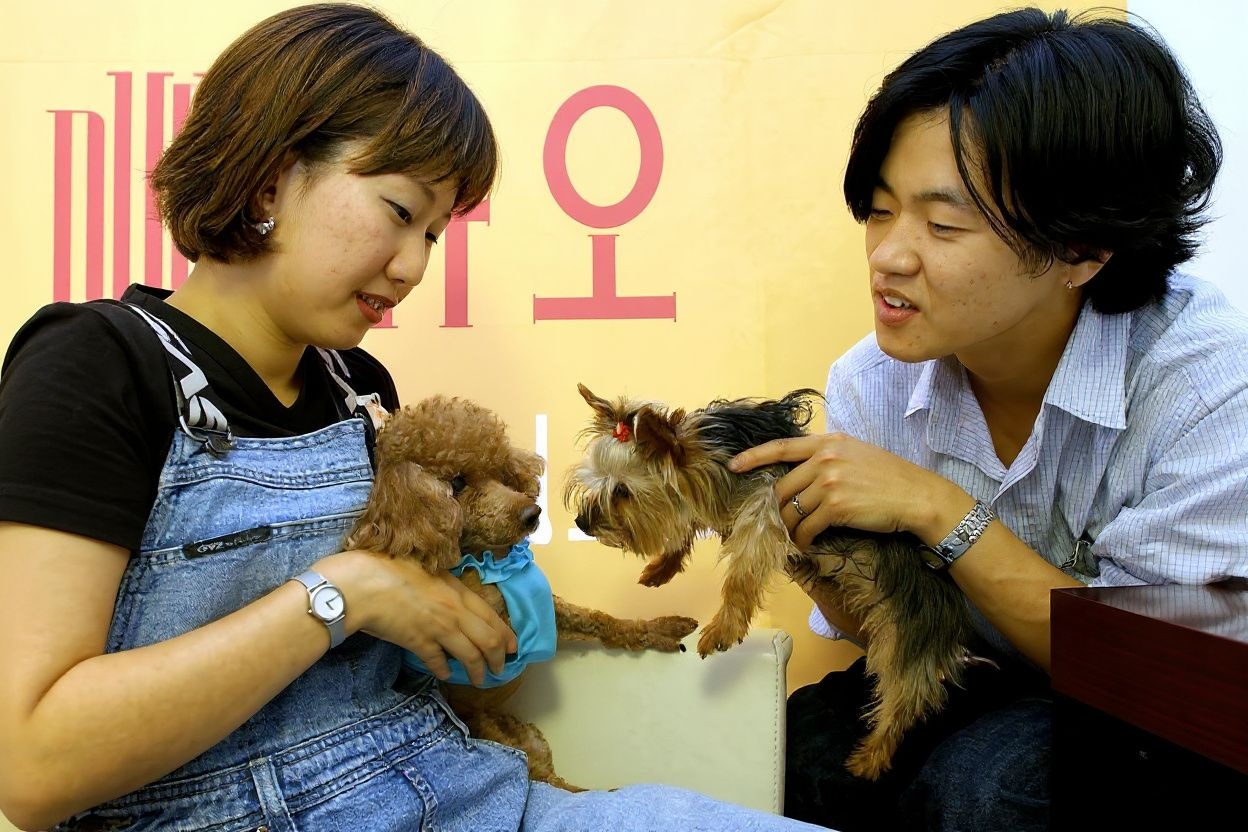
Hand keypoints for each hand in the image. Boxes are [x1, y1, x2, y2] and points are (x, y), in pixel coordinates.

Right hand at [317, 551, 516, 686]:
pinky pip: (437, 661)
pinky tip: (445, 674)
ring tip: (480, 679)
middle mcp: (454, 611)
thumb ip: (445, 586)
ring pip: (469, 655)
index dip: (506, 634)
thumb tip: (454, 601)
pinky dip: (443, 670)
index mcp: (458, 591)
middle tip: (501, 669)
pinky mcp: (418, 643)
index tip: (514, 647)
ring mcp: (438, 628)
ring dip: (477, 670)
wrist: (363, 584)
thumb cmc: (391, 568)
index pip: (491, 616)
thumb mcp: (427, 569)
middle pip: (488, 640)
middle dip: (498, 658)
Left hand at [728, 432, 970, 549]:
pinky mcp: (836, 506)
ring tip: (794, 537)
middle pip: (783, 487)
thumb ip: (829, 456)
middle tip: (778, 524)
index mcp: (829, 441)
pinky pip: (807, 527)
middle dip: (778, 510)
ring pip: (792, 510)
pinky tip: (808, 544)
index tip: (734, 465)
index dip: (754, 457)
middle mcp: (826, 458)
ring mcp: (830, 481)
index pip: (782, 446)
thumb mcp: (857, 453)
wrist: (918, 496)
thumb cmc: (890, 478)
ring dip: (790, 528)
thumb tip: (801, 472)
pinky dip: (804, 539)